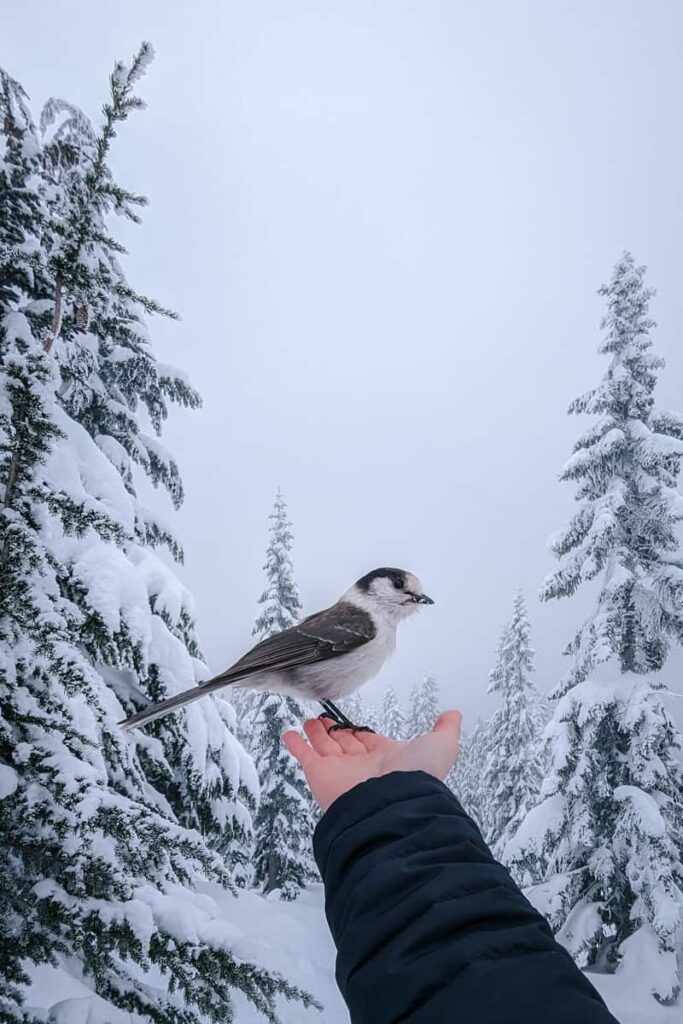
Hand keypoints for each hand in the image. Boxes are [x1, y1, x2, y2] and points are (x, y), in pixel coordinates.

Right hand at [283, 711, 461, 811]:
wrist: (393, 804)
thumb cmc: (417, 777)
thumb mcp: (440, 746)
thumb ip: (445, 730)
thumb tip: (453, 714)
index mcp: (387, 759)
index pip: (368, 741)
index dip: (359, 732)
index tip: (349, 723)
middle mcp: (362, 766)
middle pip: (344, 744)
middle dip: (334, 732)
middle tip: (322, 720)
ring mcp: (340, 771)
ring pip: (324, 747)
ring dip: (315, 734)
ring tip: (308, 722)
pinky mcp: (320, 775)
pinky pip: (304, 756)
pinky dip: (295, 744)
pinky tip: (289, 733)